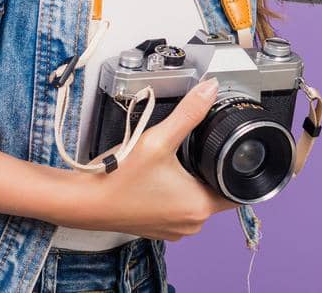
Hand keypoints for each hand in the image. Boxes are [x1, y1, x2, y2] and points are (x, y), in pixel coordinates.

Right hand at [70, 77, 238, 240]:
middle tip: (194, 150)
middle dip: (209, 170)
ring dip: (191, 182)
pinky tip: (160, 177)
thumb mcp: (158, 139)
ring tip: (175, 161)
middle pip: (216, 193)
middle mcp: (190, 224)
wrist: (84, 202)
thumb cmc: (117, 180)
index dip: (236, 170)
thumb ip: (189, 114)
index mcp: (199, 206)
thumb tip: (210, 90)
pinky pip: (178, 208)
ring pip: (196, 200)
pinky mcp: (159, 228)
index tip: (230, 152)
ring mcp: (174, 229)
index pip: (237, 192)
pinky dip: (175, 193)